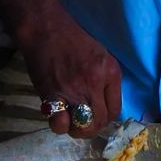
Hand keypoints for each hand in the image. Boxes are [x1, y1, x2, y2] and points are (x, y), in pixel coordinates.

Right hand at [18, 17, 121, 137]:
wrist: (45, 29)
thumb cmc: (73, 40)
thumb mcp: (101, 56)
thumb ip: (106, 81)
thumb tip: (105, 106)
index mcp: (111, 73)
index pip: (115, 110)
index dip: (106, 118)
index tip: (98, 116)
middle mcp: (95, 84)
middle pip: (100, 121)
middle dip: (93, 127)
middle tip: (84, 124)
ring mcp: (74, 91)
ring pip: (83, 126)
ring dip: (78, 130)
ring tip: (72, 125)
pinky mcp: (53, 95)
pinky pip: (61, 122)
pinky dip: (60, 125)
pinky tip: (59, 119)